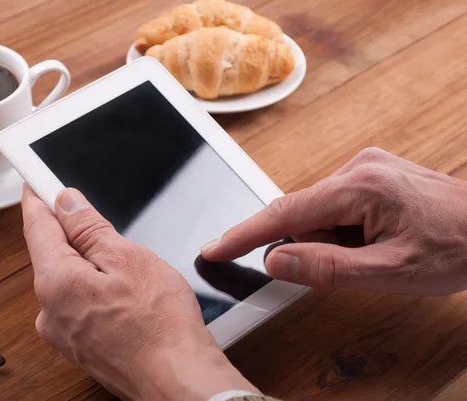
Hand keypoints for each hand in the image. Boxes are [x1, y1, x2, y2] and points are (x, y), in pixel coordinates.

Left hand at [22, 186, 258, 400]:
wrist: (177, 379)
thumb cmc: (160, 325)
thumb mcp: (128, 258)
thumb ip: (89, 228)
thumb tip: (66, 203)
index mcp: (55, 283)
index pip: (37, 227)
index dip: (38, 199)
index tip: (36, 182)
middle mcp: (49, 311)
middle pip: (53, 254)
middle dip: (72, 233)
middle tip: (96, 216)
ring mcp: (64, 333)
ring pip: (70, 280)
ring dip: (88, 263)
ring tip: (126, 266)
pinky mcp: (81, 345)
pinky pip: (79, 303)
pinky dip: (94, 289)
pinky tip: (124, 293)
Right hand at [201, 147, 466, 295]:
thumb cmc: (458, 247)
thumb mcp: (391, 272)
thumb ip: (328, 267)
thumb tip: (275, 260)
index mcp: (360, 188)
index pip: (284, 214)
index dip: (243, 235)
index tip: (214, 249)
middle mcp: (357, 168)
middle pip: (301, 213)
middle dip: (306, 244)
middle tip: (349, 262)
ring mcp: (364, 167)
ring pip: (318, 212)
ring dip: (330, 239)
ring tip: (375, 251)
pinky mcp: (370, 174)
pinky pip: (335, 205)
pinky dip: (340, 229)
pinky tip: (373, 238)